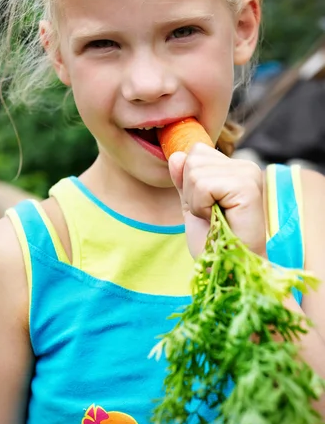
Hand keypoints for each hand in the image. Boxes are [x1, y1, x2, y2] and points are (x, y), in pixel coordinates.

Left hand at [168, 144, 266, 259]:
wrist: (229, 272)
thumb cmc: (215, 244)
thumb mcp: (193, 206)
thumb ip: (185, 180)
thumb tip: (175, 155)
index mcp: (235, 168)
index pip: (195, 152)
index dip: (190, 184)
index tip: (207, 208)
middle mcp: (245, 166)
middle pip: (193, 159)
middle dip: (192, 193)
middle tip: (211, 217)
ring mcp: (248, 174)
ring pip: (195, 172)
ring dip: (197, 203)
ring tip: (216, 220)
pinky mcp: (246, 187)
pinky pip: (203, 186)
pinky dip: (202, 208)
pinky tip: (220, 221)